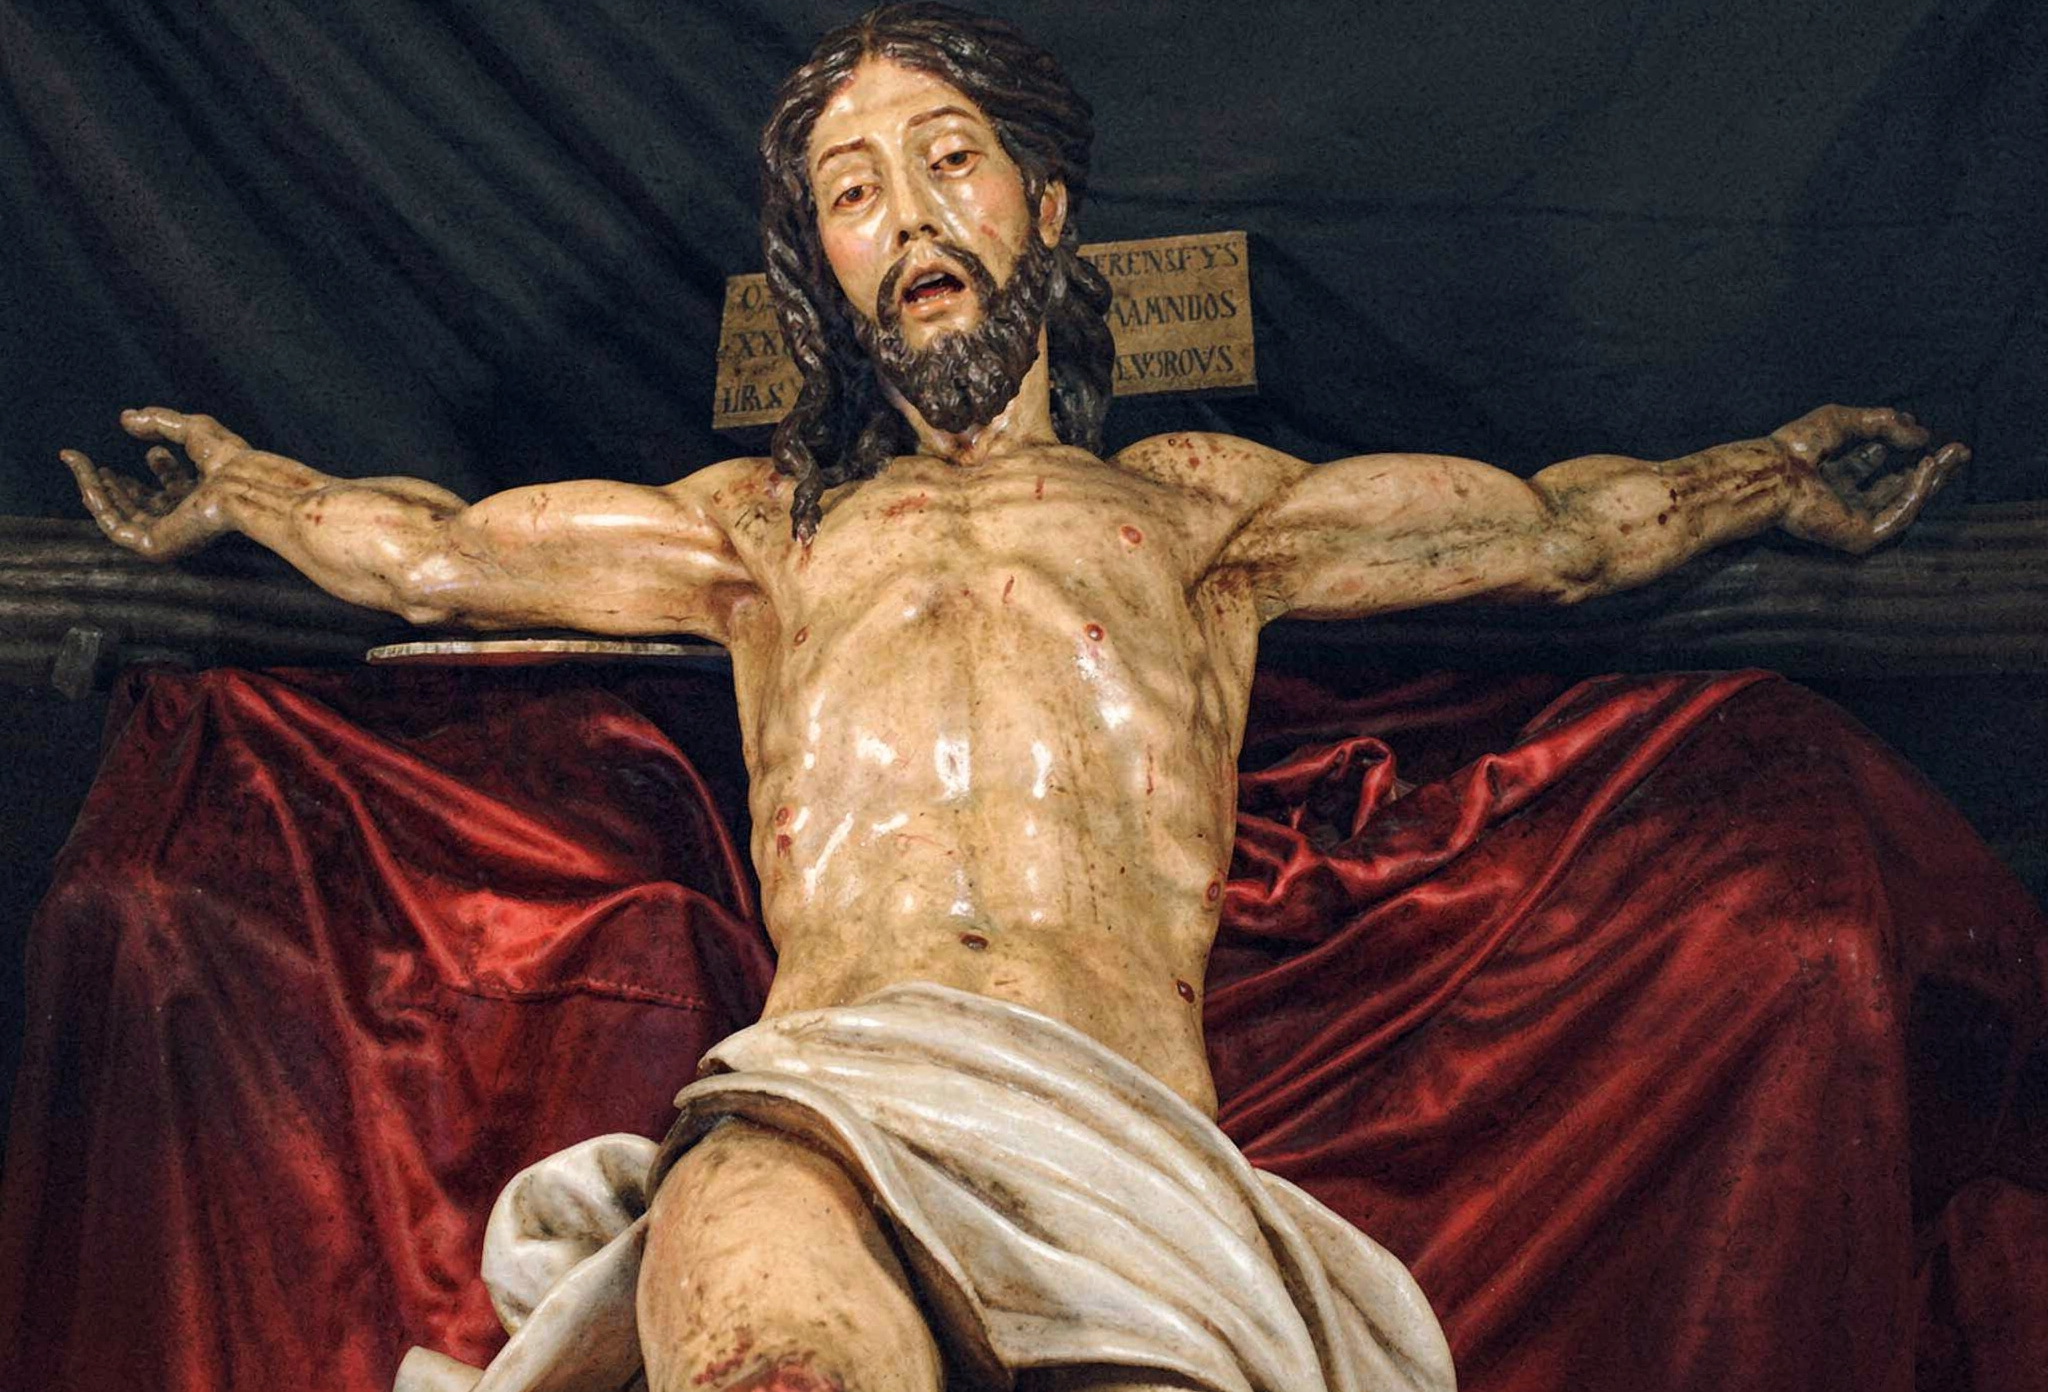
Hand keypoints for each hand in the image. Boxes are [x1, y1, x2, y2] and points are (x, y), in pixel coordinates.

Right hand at [62, 407, 258, 560]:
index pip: (177, 487)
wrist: (237, 484)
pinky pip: (113, 527)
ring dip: (99, 491)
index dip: (158, 467)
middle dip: (119, 486)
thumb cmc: (228, 459)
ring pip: (122, 517)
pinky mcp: (153, 545)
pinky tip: (89, 478)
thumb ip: (160, 421)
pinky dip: (97, 501)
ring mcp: (168, 534)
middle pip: (146, 506)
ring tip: (89, 467)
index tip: (144, 443)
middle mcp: (187, 518)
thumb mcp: (192, 430)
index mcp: (206, 496)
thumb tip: (126, 417)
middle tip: (100, 466)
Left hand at [1771, 404, 1967, 553]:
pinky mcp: (1858, 536)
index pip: (1871, 462)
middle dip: (1930, 469)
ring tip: (1953, 454)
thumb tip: (1922, 434)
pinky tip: (1928, 466)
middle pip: (1895, 486)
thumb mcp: (1844, 421)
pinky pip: (1898, 516)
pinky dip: (1917, 491)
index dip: (1901, 446)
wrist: (1774, 473)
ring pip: (1904, 503)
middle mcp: (1840, 498)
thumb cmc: (1794, 447)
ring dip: (1933, 479)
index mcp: (1828, 475)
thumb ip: (1884, 424)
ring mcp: (1851, 519)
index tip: (1923, 431)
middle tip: (1959, 450)